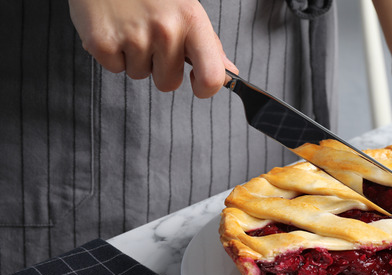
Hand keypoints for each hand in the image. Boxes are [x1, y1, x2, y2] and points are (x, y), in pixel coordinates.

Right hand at [68, 0, 236, 97]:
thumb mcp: (185, 8)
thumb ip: (208, 43)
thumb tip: (229, 71)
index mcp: (191, 20)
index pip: (211, 76)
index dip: (206, 89)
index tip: (197, 84)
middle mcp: (165, 30)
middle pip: (168, 83)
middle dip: (160, 67)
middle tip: (150, 36)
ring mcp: (133, 36)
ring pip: (140, 75)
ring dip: (135, 58)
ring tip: (130, 26)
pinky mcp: (102, 42)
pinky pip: (115, 68)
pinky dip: (113, 53)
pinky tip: (114, 27)